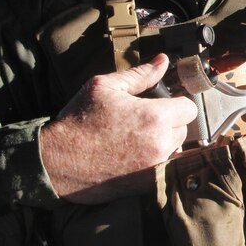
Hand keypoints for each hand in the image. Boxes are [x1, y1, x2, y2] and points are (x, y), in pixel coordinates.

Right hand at [40, 54, 197, 203]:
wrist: (55, 161)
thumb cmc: (79, 121)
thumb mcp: (104, 87)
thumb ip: (140, 75)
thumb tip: (163, 61)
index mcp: (155, 116)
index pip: (190, 108)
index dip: (176, 104)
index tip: (161, 105)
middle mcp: (161, 143)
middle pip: (184, 129)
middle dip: (169, 123)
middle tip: (142, 122)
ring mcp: (155, 166)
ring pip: (174, 150)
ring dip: (162, 144)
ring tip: (135, 140)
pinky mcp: (147, 185)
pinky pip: (163, 168)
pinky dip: (154, 162)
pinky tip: (132, 156)